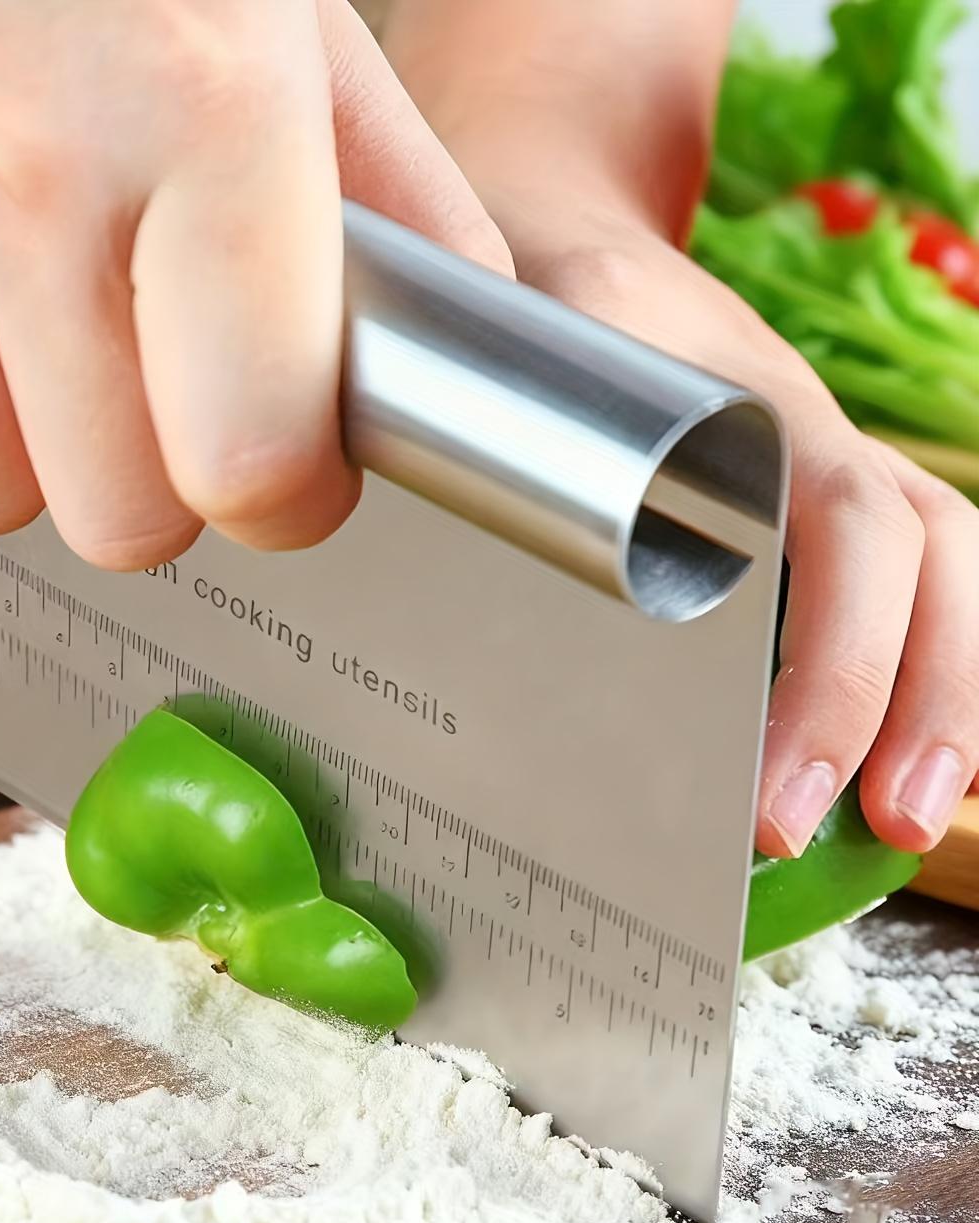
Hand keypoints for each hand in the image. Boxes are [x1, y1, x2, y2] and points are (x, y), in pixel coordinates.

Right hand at [0, 0, 509, 567]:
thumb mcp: (291, 22)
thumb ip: (395, 201)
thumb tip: (448, 347)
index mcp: (206, 114)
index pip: (255, 464)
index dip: (285, 496)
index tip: (283, 468)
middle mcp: (27, 174)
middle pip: (125, 523)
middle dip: (162, 478)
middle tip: (164, 384)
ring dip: (35, 443)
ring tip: (42, 312)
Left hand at [398, 111, 977, 855]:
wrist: (554, 227)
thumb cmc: (533, 288)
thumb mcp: (525, 319)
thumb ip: (508, 375)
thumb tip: (459, 449)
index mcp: (755, 395)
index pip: (850, 525)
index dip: (839, 657)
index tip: (778, 787)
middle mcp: (807, 432)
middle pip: (931, 557)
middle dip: (918, 699)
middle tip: (884, 827)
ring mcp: (812, 463)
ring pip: (942, 568)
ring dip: (942, 696)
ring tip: (904, 822)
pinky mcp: (798, 498)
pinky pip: (903, 577)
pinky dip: (915, 665)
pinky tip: (891, 760)